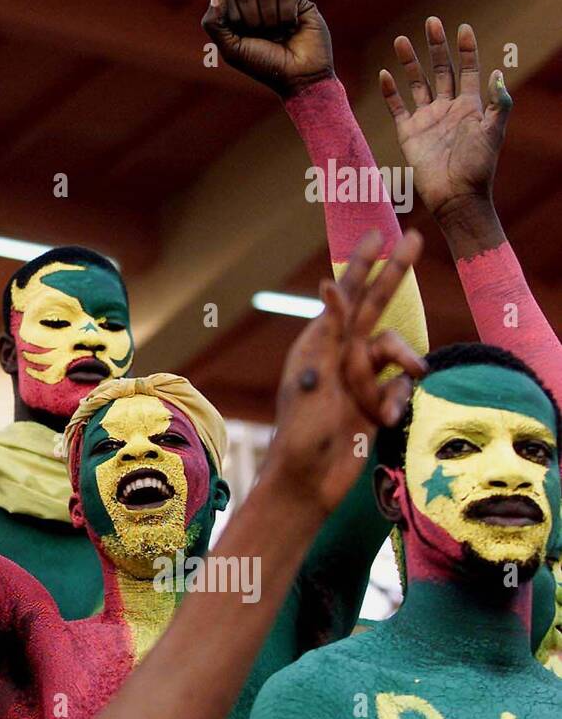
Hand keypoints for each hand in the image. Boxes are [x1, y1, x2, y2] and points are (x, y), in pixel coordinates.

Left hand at [202, 0, 332, 96]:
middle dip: (252, 18)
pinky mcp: (299, 1)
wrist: (298, 75)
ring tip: (279, 34)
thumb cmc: (263, 65)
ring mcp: (277, 3)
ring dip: (271, 18)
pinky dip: (288, 14)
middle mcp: (257, 8)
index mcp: (238, 18)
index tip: (243, 35)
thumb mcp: (231, 50)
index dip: (234, 16)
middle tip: (263, 36)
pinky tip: (293, 26)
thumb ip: (214, 23)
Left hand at [269, 230, 426, 515]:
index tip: (379, 234)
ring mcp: (360, 378)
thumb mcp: (315, 376)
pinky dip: (396, 403)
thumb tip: (329, 282)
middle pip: (376, 305)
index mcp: (317, 342)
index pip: (345, 293)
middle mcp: (340, 354)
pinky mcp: (376, 402)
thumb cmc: (302, 431)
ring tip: (384, 403)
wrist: (310, 483)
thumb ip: (330, 330)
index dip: (363, 263)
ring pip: (397, 353)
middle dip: (395, 274)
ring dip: (401, 369)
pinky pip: (401, 389)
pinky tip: (381, 424)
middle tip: (416, 237)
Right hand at [379, 19, 509, 221]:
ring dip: (410, 62)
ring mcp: (426, 119)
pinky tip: (385, 74)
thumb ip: (498, 103)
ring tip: (400, 40)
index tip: (462, 28)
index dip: (466, 49)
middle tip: (431, 22)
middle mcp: (447, 108)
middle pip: (440, 70)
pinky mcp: (408, 133)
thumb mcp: (493, 132)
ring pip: (417, 84)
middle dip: (435, 46)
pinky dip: (390, 91)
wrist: (455, 196)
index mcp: (470, 106)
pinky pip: (397, 107)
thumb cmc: (478, 166)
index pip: (468, 69)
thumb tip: (498, 74)